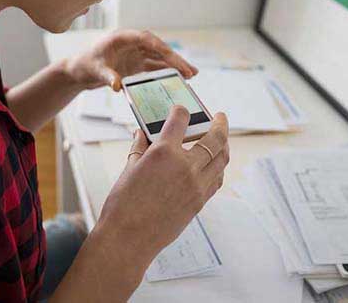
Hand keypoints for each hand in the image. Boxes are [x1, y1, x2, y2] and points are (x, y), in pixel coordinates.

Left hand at [64, 30, 198, 91]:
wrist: (78, 70)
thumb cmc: (84, 65)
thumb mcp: (94, 71)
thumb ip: (107, 77)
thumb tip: (118, 86)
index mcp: (122, 37)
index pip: (146, 39)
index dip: (161, 47)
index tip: (173, 57)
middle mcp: (132, 42)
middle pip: (158, 48)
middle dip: (174, 59)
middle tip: (190, 71)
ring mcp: (135, 52)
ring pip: (160, 57)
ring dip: (175, 65)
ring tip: (192, 75)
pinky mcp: (136, 63)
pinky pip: (155, 66)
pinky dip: (167, 71)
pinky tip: (180, 77)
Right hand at [95, 108, 229, 262]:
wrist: (129, 237)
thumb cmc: (123, 203)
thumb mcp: (129, 168)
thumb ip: (140, 147)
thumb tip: (142, 133)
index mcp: (164, 152)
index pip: (181, 119)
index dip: (181, 111)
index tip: (181, 109)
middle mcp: (186, 166)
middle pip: (214, 137)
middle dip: (220, 123)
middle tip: (220, 116)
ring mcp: (197, 185)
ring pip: (222, 158)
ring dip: (224, 144)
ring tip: (221, 138)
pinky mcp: (200, 201)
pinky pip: (217, 178)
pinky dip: (218, 166)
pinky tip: (213, 163)